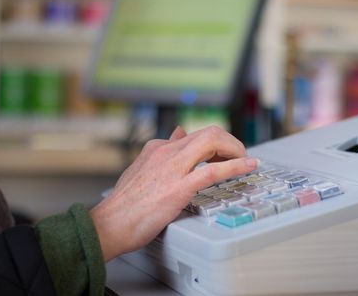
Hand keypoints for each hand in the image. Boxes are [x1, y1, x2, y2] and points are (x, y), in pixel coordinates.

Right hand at [90, 126, 257, 260]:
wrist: (108, 225)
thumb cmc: (124, 204)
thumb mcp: (142, 169)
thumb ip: (163, 151)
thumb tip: (179, 133)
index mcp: (158, 148)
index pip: (196, 134)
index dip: (217, 142)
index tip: (226, 153)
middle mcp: (166, 152)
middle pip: (209, 133)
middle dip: (230, 142)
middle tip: (239, 156)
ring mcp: (172, 167)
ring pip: (213, 142)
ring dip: (235, 149)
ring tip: (246, 160)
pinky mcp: (178, 187)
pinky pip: (213, 170)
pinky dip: (236, 166)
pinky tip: (248, 166)